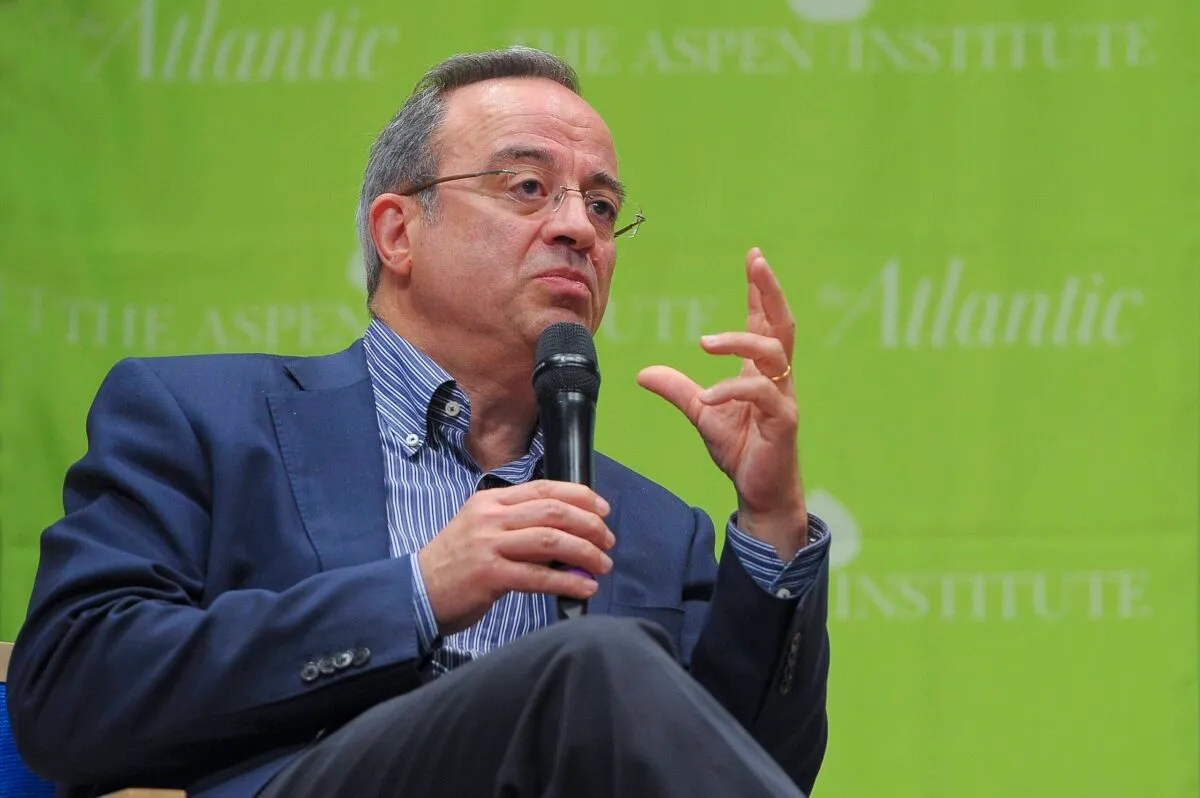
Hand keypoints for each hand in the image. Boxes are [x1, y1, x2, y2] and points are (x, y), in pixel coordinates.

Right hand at [418, 480, 614, 635]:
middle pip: (553, 511)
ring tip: (602, 565)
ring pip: (550, 541)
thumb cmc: (456, 563)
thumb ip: (518, 524)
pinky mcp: (488, 575)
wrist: (416, 591)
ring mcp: (488, 545)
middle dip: (589, 525)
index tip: (603, 509)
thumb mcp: (481, 528)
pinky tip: (584, 587)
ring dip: (584, 553)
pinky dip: (567, 581)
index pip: (544, 488)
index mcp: (491, 500)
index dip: (580, 496)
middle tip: (608, 541)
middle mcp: (490, 517)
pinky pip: (538, 576)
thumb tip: (569, 535)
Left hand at [637, 247, 806, 559]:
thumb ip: (678, 390)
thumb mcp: (701, 414)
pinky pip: (761, 394)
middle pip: (782, 324)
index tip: (753, 258)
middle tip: (757, 263)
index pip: (764, 322)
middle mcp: (777, 378)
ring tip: (705, 343)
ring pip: (773, 352)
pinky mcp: (783, 422)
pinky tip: (708, 397)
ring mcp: (783, 398)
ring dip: (740, 341)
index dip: (760, 291)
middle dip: (771, 291)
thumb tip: (643, 373)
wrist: (758, 491)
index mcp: (761, 371)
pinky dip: (732, 390)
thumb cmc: (741, 450)